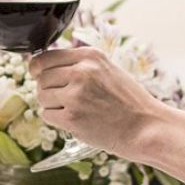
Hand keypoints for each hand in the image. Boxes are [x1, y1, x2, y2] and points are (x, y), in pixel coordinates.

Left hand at [31, 47, 169, 162]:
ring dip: (52, 105)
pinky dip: (57, 120)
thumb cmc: (128, 100)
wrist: (145, 127)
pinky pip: (47, 115)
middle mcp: (81, 72)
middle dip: (48, 89)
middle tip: (67, 99)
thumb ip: (79, 64)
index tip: (39, 75)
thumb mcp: (107, 69)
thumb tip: (41, 65)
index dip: (39, 68)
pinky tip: (76, 120)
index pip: (45, 56)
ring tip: (75, 109)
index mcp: (90, 56)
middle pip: (41, 78)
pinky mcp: (72, 118)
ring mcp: (75, 95)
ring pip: (41, 96)